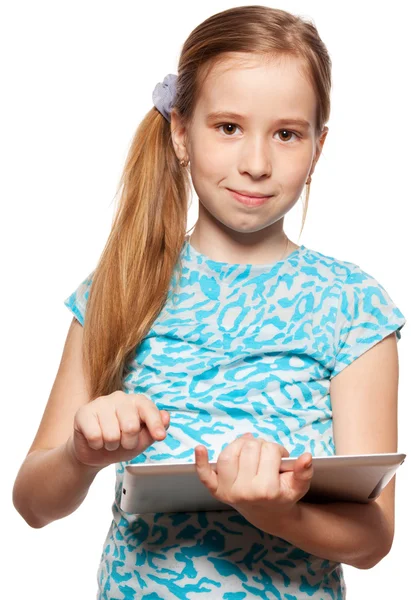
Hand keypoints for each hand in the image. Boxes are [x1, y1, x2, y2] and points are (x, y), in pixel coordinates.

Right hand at [66, 391, 169, 469]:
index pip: (148, 409)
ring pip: (112, 434)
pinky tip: (95, 440)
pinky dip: (97, 445)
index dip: (155, 424)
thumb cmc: (121, 442)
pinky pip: (94, 436)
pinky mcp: (84, 412)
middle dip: (128, 443)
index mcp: (136, 401)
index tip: (160, 437)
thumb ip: (154, 430)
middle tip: (123, 443)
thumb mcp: (142, 440)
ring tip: (108, 441)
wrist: (94, 452)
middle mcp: (119, 397)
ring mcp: (101, 403)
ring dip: (112, 445)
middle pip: (130, 426)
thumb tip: (166, 417)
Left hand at [194, 432, 312, 523]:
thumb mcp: (299, 486)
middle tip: (267, 455)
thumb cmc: (283, 495)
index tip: (281, 458)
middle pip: (249, 448)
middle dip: (261, 445)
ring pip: (229, 454)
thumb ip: (304, 472)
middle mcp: (245, 491)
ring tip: (250, 449)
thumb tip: (306, 457)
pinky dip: (201, 462)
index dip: (277, 449)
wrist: (270, 515)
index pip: (269, 451)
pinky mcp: (217, 491)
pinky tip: (200, 449)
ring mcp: (229, 491)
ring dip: (240, 445)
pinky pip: (206, 476)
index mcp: (266, 490)